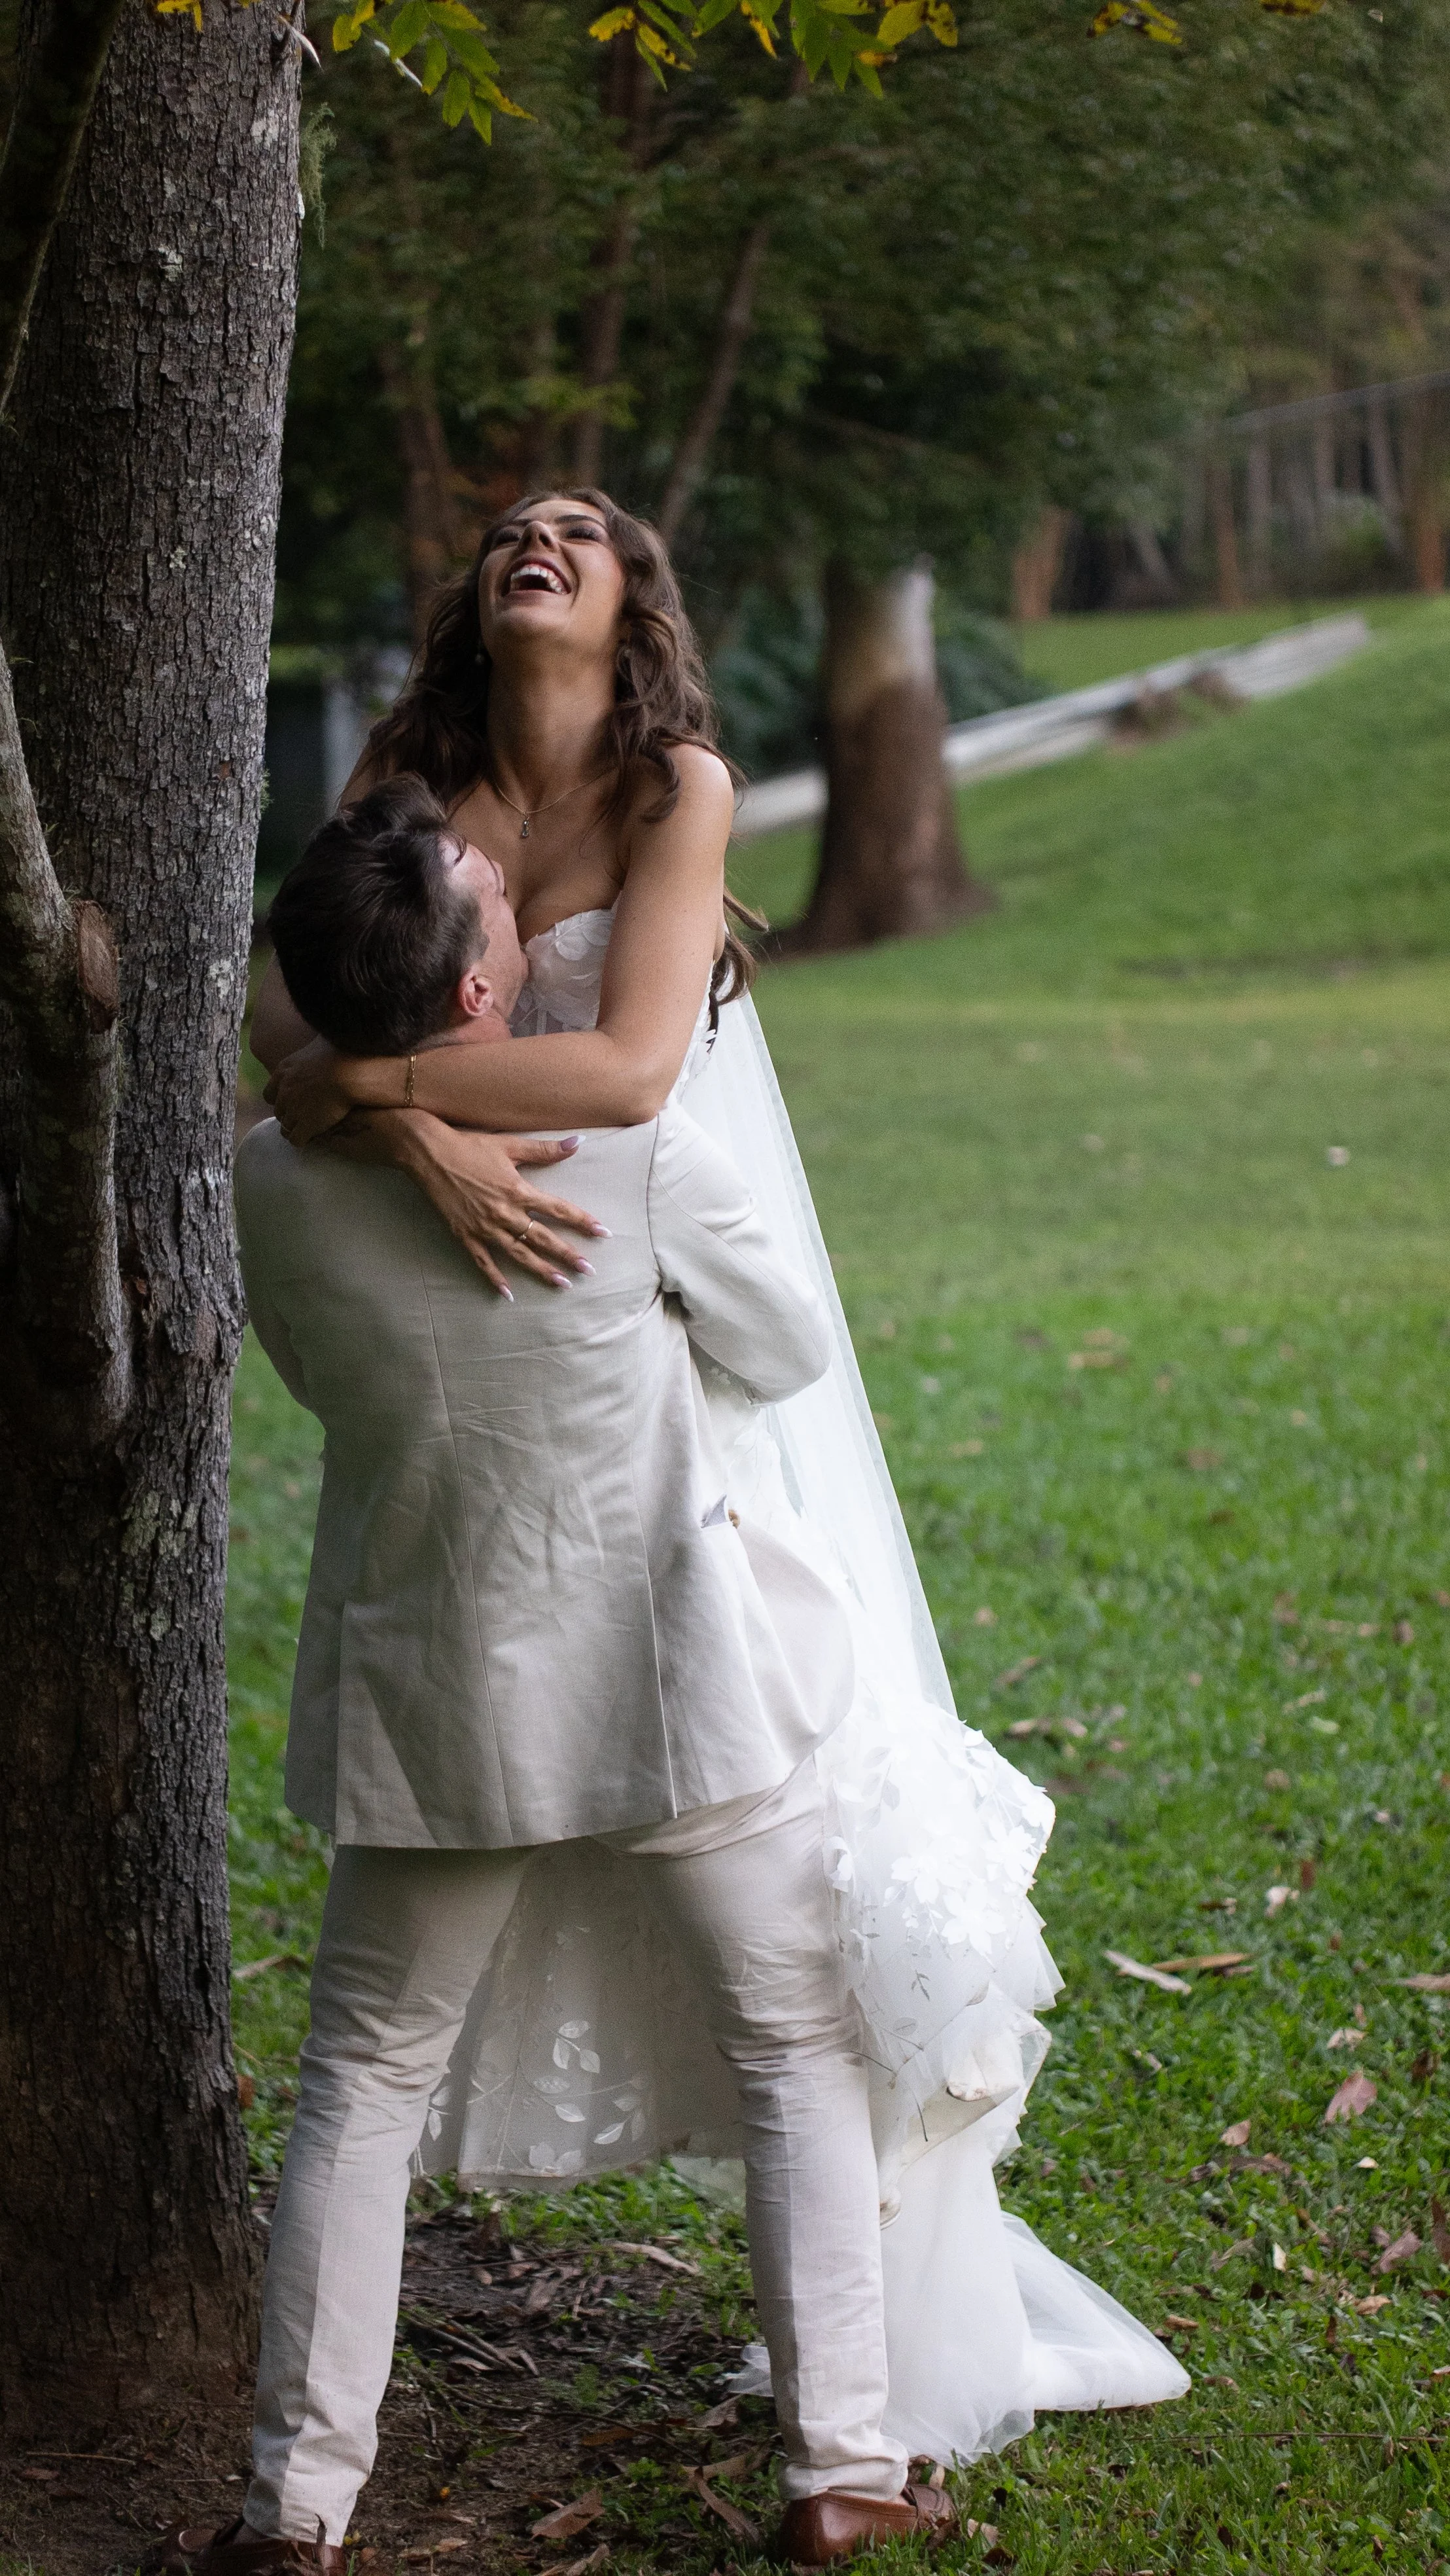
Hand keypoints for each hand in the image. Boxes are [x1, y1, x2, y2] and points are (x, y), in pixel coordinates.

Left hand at [264, 1036, 364, 1144]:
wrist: (349, 1071)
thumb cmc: (341, 1051)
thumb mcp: (323, 1038)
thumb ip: (317, 1039)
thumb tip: (325, 1018)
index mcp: (284, 1072)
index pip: (270, 1092)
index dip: (282, 1098)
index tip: (294, 1100)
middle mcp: (284, 1091)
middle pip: (278, 1110)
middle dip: (290, 1113)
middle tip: (305, 1115)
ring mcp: (293, 1109)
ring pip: (285, 1126)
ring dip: (296, 1127)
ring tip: (310, 1128)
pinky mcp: (305, 1125)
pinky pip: (296, 1139)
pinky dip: (304, 1139)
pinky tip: (314, 1136)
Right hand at [345, 1113, 606, 1295]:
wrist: (428, 1154)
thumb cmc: (470, 1145)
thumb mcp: (510, 1145)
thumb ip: (546, 1149)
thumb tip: (579, 1142)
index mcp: (519, 1190)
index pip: (558, 1209)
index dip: (582, 1221)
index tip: (602, 1233)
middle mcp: (505, 1213)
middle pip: (543, 1238)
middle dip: (568, 1255)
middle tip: (589, 1271)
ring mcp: (484, 1227)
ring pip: (519, 1254)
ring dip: (542, 1270)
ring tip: (562, 1284)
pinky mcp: (465, 1235)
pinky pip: (483, 1262)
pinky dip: (495, 1278)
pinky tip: (508, 1294)